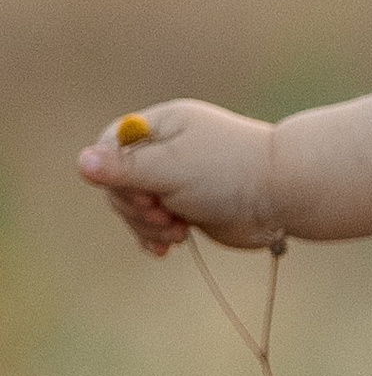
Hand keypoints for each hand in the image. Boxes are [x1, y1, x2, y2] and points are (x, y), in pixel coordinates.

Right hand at [77, 100, 280, 254]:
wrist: (287, 196)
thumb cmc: (231, 174)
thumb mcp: (171, 169)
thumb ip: (126, 169)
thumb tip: (81, 162)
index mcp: (163, 126)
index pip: (110, 149)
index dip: (116, 177)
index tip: (144, 192)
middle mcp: (169, 150)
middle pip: (120, 183)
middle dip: (136, 207)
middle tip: (165, 216)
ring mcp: (179, 180)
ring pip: (137, 208)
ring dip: (149, 225)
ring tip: (177, 233)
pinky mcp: (191, 207)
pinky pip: (157, 224)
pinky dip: (157, 237)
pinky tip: (166, 249)